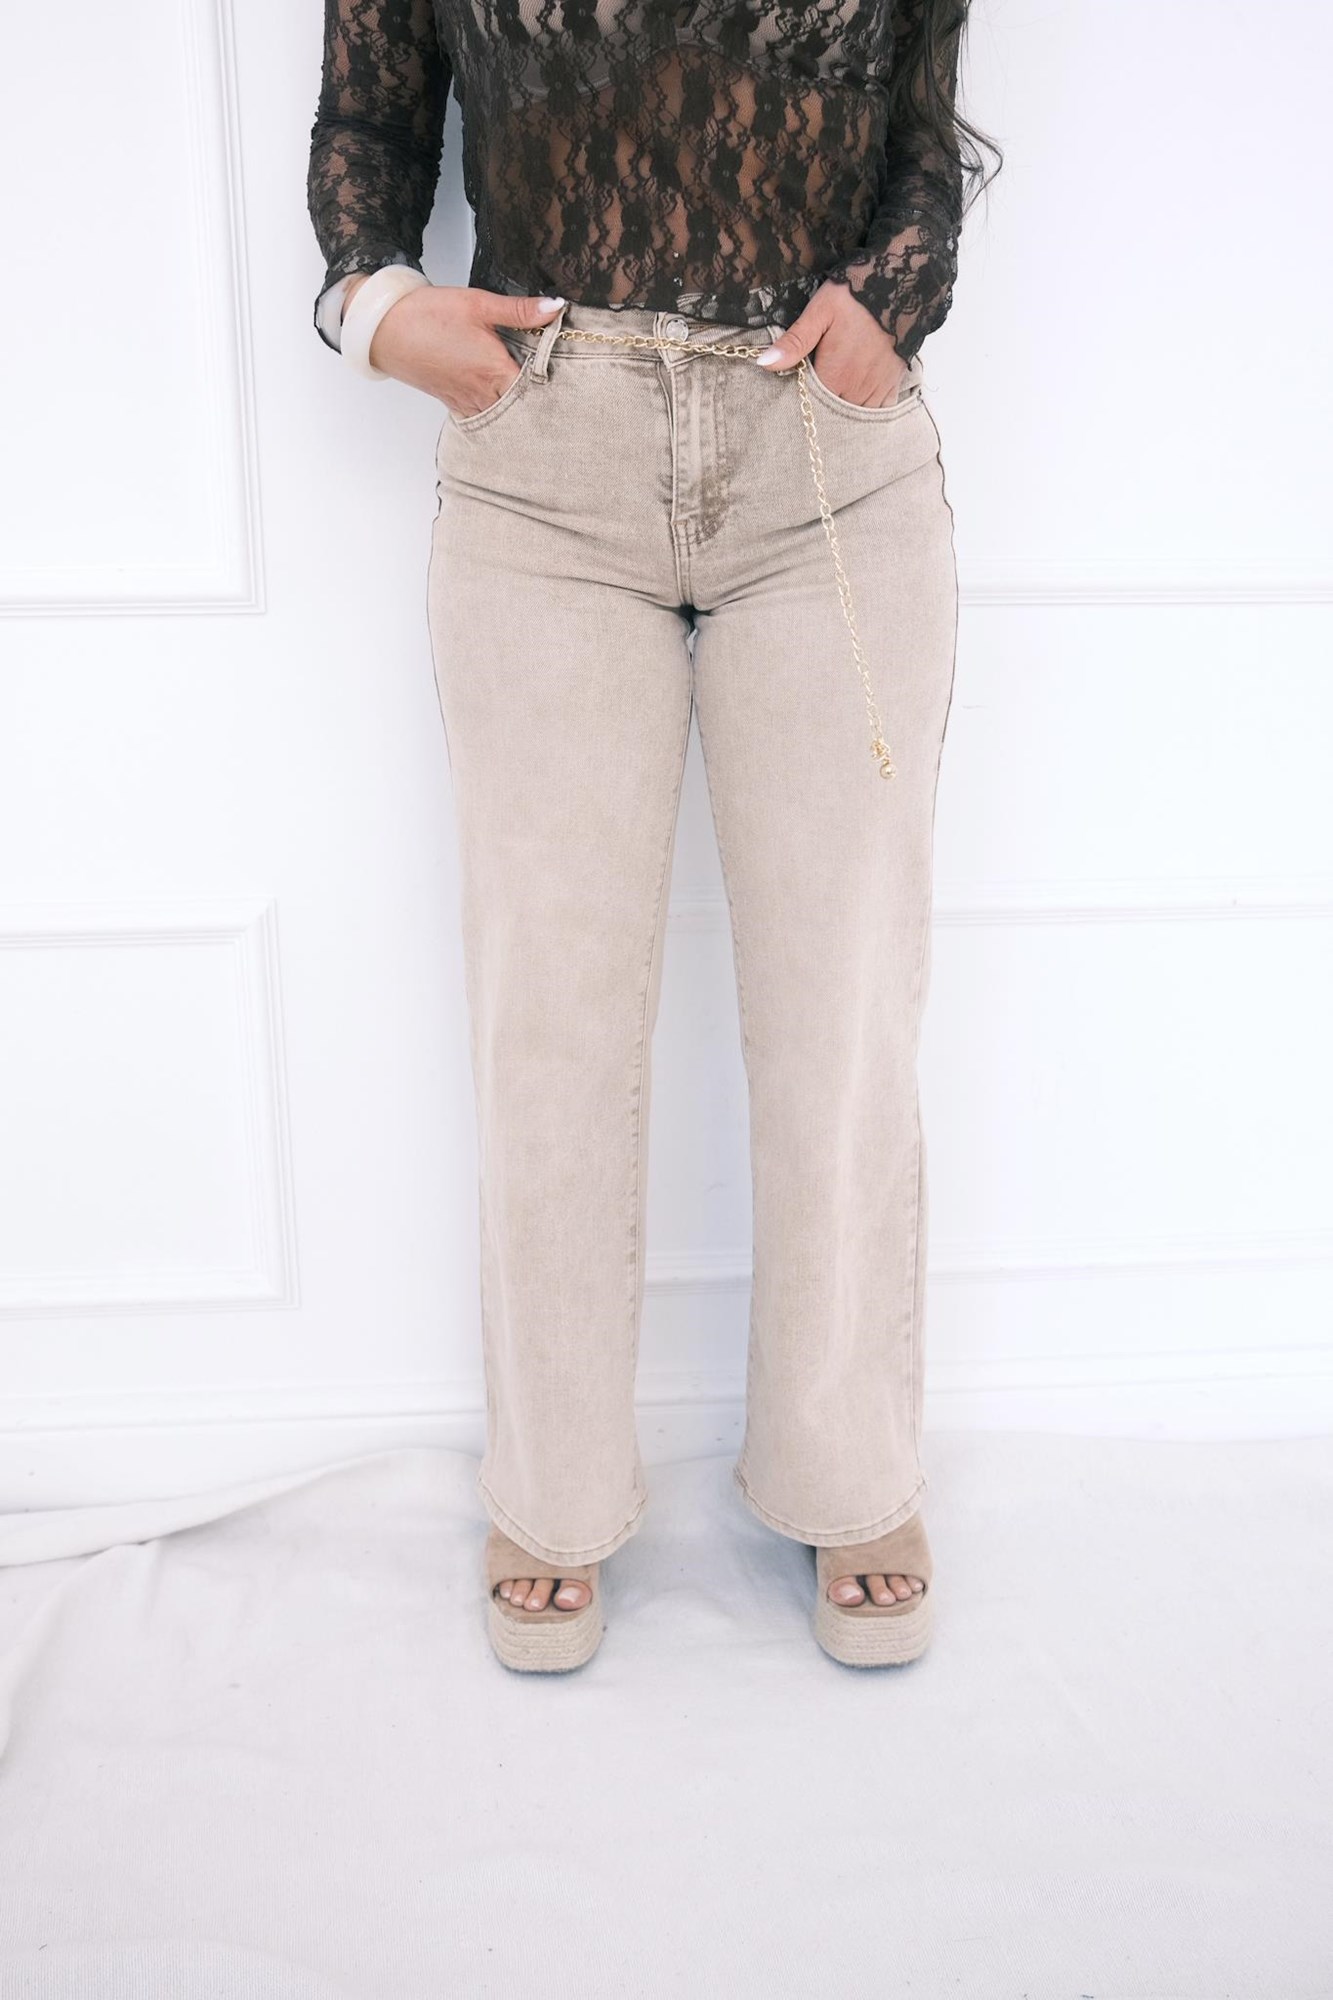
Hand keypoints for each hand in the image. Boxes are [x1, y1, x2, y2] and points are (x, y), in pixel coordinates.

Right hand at [340, 278, 565, 415]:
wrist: (385, 329)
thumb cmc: (429, 315)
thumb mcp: (478, 304)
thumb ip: (520, 310)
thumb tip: (556, 307)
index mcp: (494, 371)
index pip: (536, 390)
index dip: (553, 387)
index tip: (571, 383)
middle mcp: (482, 393)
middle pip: (522, 410)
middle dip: (539, 404)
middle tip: (562, 402)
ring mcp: (467, 402)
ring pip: (502, 416)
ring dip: (517, 411)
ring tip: (535, 402)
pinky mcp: (453, 402)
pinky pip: (482, 415)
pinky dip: (495, 412)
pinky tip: (502, 402)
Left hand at [755, 279, 907, 407]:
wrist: (901, 283)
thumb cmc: (856, 296)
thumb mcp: (819, 313)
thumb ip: (794, 342)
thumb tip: (764, 363)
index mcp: (835, 375)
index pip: (811, 403)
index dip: (802, 397)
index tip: (800, 386)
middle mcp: (856, 389)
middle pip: (832, 412)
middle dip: (822, 405)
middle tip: (818, 385)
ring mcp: (876, 388)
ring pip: (855, 413)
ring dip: (844, 408)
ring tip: (836, 392)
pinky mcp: (893, 383)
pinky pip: (880, 410)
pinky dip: (868, 408)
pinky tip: (859, 397)